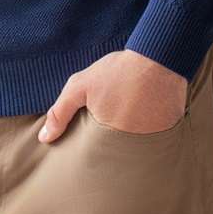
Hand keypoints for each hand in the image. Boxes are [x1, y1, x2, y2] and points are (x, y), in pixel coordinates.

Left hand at [38, 50, 186, 142]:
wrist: (158, 59)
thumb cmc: (118, 72)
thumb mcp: (81, 85)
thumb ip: (60, 112)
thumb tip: (45, 138)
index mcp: (108, 140)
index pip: (96, 154)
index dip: (93, 141)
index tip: (96, 124)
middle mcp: (131, 147)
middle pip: (116, 152)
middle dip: (112, 138)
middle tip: (117, 113)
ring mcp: (152, 143)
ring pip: (135, 146)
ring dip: (132, 133)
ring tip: (131, 110)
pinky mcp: (167, 135)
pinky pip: (154, 139)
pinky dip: (149, 128)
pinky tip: (146, 109)